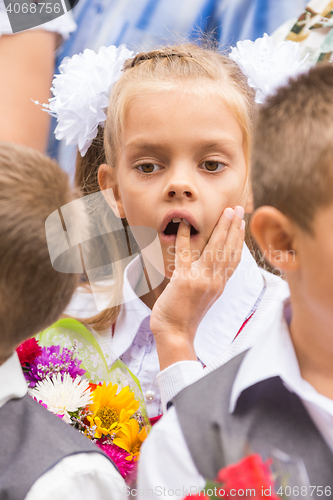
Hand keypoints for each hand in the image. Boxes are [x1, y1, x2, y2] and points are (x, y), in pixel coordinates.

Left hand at [150, 206, 244, 369]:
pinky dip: (183, 238)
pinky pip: (184, 254)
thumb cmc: (186, 316)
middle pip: (229, 250)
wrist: (175, 333)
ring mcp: (201, 280)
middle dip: (234, 227)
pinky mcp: (184, 280)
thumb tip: (210, 266)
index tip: (242, 224)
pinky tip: (183, 224)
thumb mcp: (205, 297)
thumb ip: (210, 281)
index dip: (239, 239)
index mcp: (220, 285)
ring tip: (226, 212)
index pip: (234, 258)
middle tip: (238, 209)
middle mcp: (215, 281)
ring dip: (222, 228)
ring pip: (215, 249)